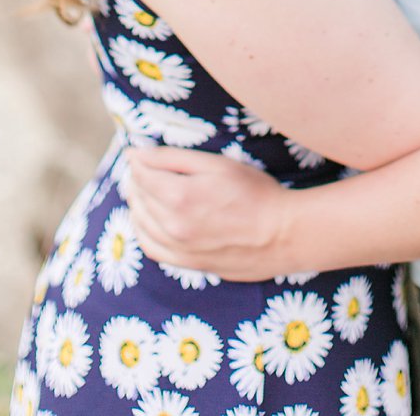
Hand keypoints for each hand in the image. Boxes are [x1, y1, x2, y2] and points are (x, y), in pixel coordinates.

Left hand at [124, 145, 294, 281]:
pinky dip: (144, 232)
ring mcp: (181, 249)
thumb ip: (170, 158)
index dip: (138, 160)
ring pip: (141, 222)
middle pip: (138, 197)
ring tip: (144, 191)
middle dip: (136, 180)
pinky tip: (149, 221)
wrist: (285, 234)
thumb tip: (134, 155)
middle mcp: (174, 226)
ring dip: (137, 203)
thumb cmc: (255, 192)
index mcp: (179, 196)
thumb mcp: (215, 164)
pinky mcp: (191, 264)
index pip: (140, 174)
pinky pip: (152, 249)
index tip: (140, 154)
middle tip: (143, 170)